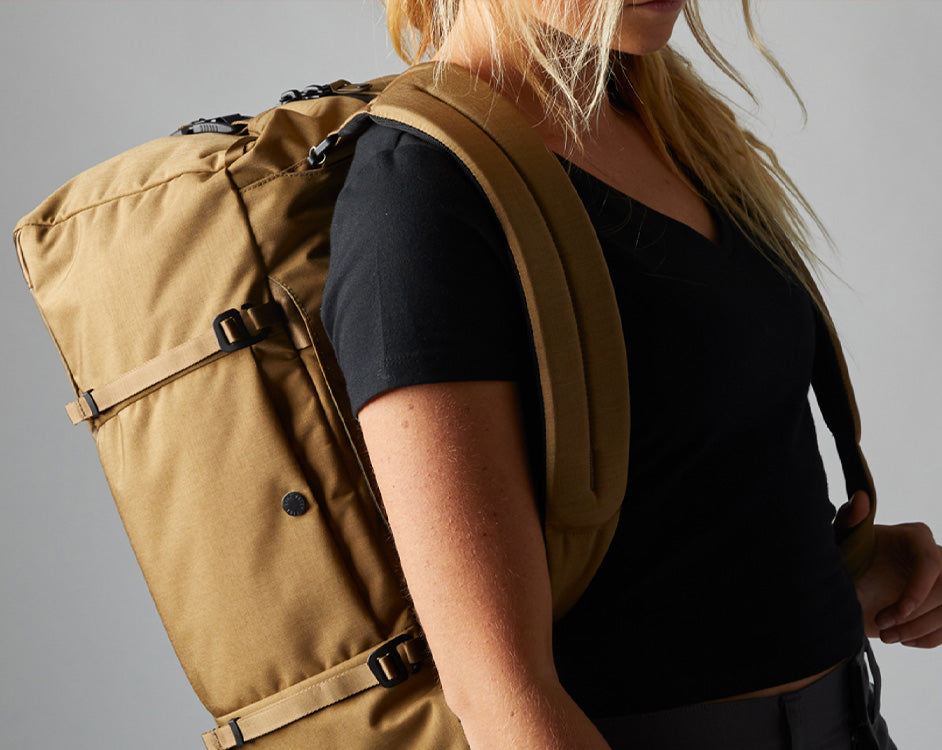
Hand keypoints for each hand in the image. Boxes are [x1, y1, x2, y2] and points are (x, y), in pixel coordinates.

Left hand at [836, 491, 941, 646]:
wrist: (847, 583)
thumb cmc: (845, 557)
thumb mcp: (843, 541)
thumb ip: (850, 520)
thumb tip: (860, 498)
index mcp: (916, 537)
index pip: (932, 563)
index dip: (918, 591)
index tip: (898, 612)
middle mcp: (936, 556)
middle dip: (916, 617)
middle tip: (883, 626)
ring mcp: (941, 582)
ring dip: (919, 630)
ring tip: (887, 636)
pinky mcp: (940, 604)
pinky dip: (927, 638)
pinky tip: (902, 639)